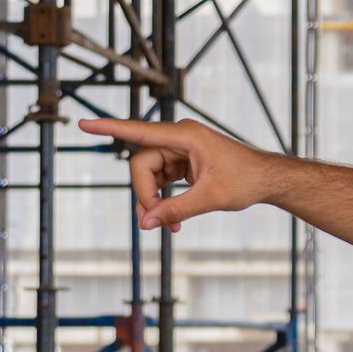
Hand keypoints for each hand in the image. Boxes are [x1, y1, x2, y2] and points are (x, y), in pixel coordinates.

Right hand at [76, 117, 279, 231]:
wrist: (268, 180)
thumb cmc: (246, 181)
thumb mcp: (210, 199)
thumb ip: (175, 210)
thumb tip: (145, 224)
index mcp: (185, 136)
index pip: (139, 132)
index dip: (110, 128)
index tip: (84, 124)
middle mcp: (179, 138)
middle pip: (142, 165)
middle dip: (145, 194)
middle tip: (154, 222)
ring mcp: (181, 149)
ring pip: (150, 175)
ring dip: (154, 201)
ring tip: (169, 228)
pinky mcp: (184, 162)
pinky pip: (161, 180)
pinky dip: (164, 200)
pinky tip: (173, 221)